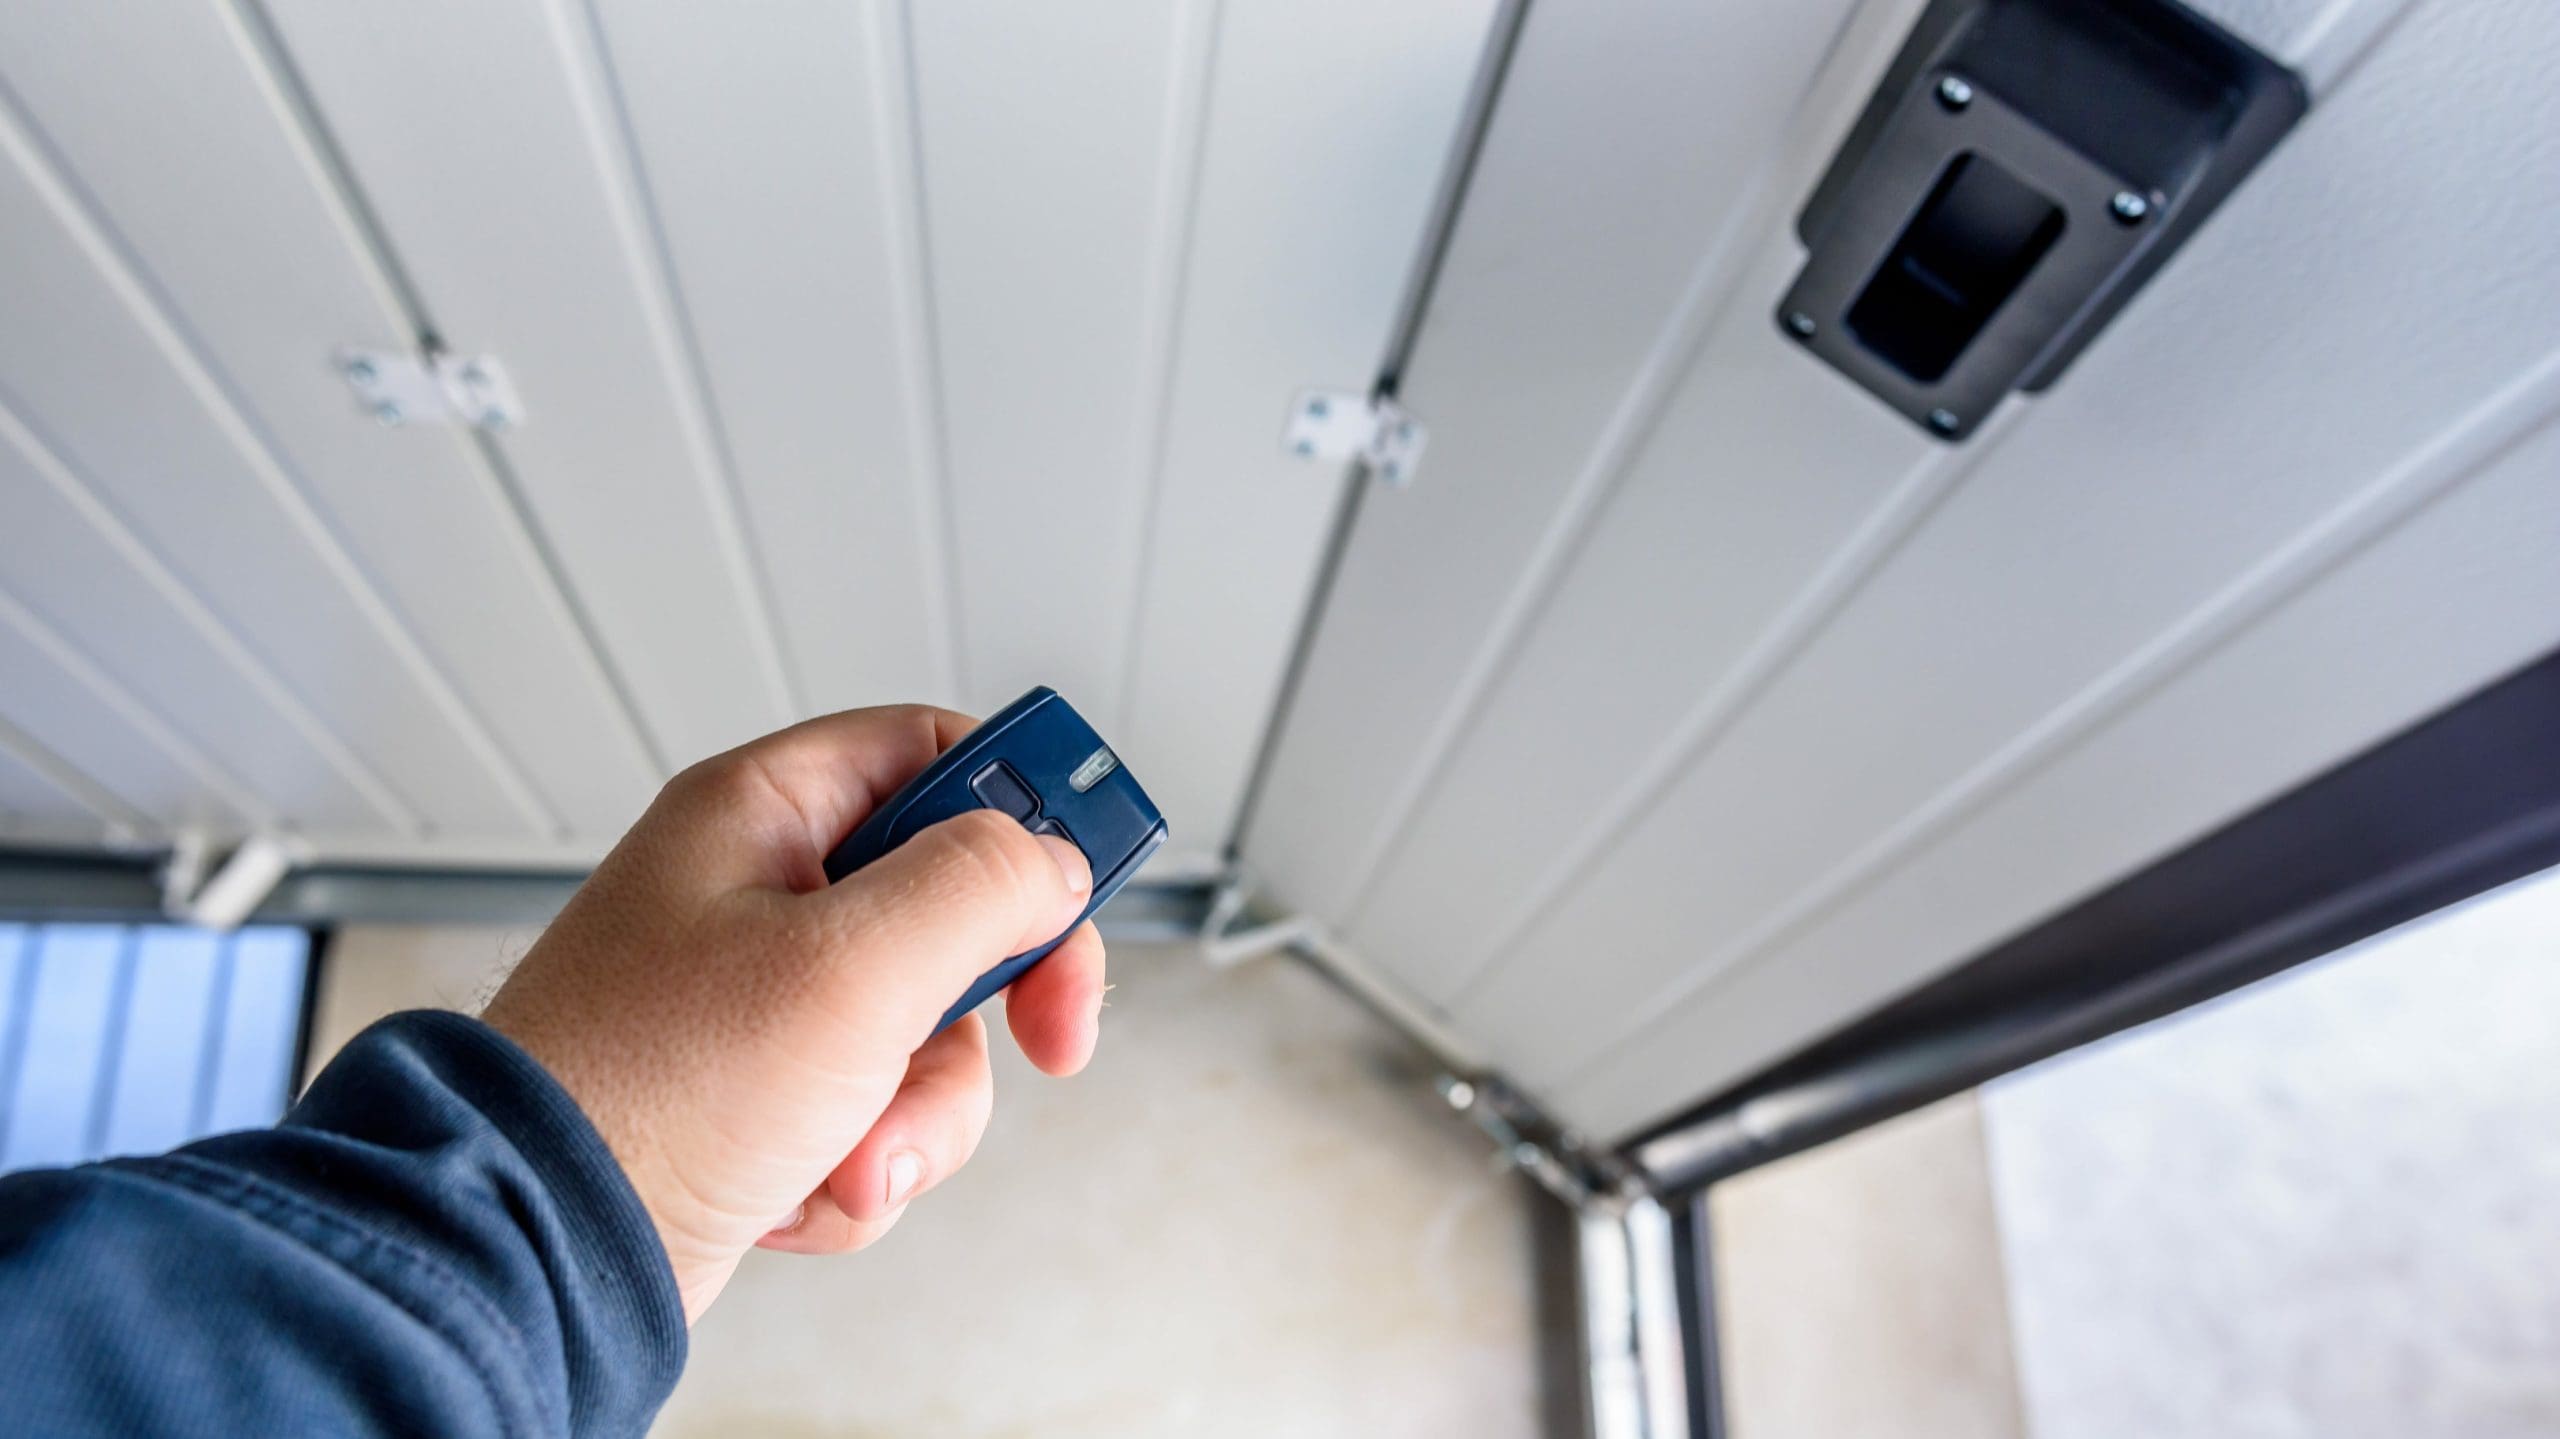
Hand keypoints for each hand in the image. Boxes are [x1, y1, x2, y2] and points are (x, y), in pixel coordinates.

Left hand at [481, 705, 1105, 1320]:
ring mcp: (762, 1003)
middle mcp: (760, 895)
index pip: (932, 753)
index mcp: (762, 815)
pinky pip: (878, 1113)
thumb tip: (1053, 861)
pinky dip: (862, 1165)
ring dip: (916, 1111)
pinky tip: (802, 1189)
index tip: (1088, 874)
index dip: (1024, 806)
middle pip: (953, 909)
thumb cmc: (647, 1092)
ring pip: (928, 1032)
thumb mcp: (851, 965)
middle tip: (1045, 1036)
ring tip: (850, 1151)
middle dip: (986, 1006)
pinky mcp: (764, 1098)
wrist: (539, 1251)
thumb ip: (978, 887)